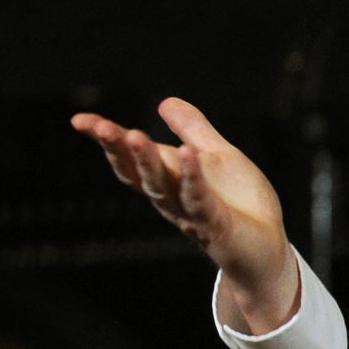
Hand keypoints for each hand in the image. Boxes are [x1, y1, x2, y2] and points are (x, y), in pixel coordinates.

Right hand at [71, 97, 299, 332]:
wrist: (267, 247)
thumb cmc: (240, 203)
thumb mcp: (217, 156)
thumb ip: (192, 130)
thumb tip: (164, 101)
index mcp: (168, 179)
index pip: (130, 158)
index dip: (107, 140)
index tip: (80, 120)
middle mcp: (171, 197)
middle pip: (136, 172)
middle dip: (117, 149)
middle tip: (99, 127)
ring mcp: (190, 212)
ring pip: (160, 186)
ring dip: (146, 161)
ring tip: (133, 135)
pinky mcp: (215, 223)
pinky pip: (198, 198)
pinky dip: (191, 176)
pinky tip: (186, 154)